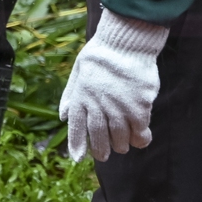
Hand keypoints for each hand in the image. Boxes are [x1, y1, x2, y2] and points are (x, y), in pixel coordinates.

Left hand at [59, 8, 167, 161]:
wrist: (125, 43)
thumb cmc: (100, 55)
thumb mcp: (78, 72)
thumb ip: (70, 95)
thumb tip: (61, 116)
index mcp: (80, 97)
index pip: (76, 127)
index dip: (77, 144)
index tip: (77, 158)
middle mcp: (98, 105)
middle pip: (98, 135)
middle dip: (100, 149)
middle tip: (104, 156)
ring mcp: (119, 108)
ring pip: (119, 136)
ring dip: (120, 145)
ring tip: (121, 147)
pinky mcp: (139, 107)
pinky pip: (139, 129)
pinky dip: (139, 137)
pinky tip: (140, 139)